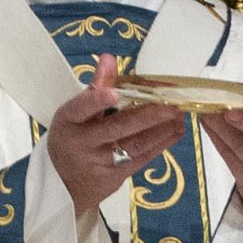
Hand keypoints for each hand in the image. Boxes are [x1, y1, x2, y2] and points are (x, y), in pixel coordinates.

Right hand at [48, 54, 187, 215]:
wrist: (64, 183)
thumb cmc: (72, 138)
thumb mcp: (75, 113)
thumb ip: (95, 86)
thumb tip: (109, 59)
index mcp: (69, 120)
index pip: (80, 108)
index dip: (96, 100)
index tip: (113, 93)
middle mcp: (82, 142)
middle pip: (116, 128)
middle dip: (146, 116)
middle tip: (169, 103)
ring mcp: (99, 162)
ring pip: (133, 145)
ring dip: (160, 129)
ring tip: (177, 114)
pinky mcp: (115, 176)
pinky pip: (141, 158)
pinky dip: (161, 143)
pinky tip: (175, 130)